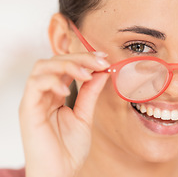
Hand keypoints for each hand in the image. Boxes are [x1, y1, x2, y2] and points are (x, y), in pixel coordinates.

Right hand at [19, 52, 109, 176]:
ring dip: (66, 64)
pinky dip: (52, 81)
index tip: (104, 58)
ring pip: (43, 67)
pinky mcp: (27, 109)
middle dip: (79, 57)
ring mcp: (34, 100)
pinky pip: (34, 85)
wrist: (59, 174)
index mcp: (55, 94)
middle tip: (100, 61)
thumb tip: (102, 71)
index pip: (66, 66)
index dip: (84, 58)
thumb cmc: (69, 150)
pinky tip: (67, 89)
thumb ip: (90, 93)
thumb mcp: (85, 116)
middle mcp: (43, 94)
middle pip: (55, 61)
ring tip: (86, 74)